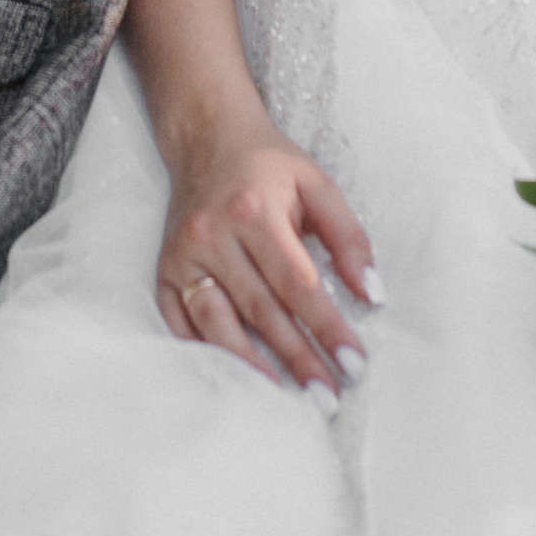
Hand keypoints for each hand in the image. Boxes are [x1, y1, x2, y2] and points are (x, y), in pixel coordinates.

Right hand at [158, 120, 379, 403]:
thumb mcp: (318, 185)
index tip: (354, 361)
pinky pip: (179, 320)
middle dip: (298, 357)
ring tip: (282, 398)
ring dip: (250, 365)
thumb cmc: (269, 165)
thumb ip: (348, 238)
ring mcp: (183, 255)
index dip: (327, 326)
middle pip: (260, 310)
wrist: (208, 138)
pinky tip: (232, 376)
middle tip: (327, 395)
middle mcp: (213, 235)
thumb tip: (371, 294)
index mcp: (254, 211)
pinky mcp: (164, 269)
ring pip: (216, 322)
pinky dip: (205, 351)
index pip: (298, 284)